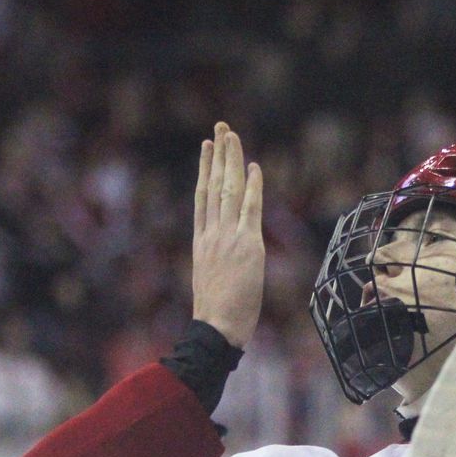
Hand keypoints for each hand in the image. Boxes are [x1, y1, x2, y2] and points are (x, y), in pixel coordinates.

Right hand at [192, 122, 263, 348]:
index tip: (207, 147)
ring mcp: (227, 238)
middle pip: (214, 184)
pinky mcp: (246, 246)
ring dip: (232, 160)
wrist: (216, 328)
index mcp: (201, 242)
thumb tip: (226, 259)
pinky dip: (253, 187)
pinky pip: (250, 209)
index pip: (202, 197)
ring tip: (232, 135)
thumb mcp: (212, 280)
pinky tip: (254, 167)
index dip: (205, 169)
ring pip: (228, 190)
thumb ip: (218, 260)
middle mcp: (211, 234)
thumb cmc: (217, 315)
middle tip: (221, 128)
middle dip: (218, 154)